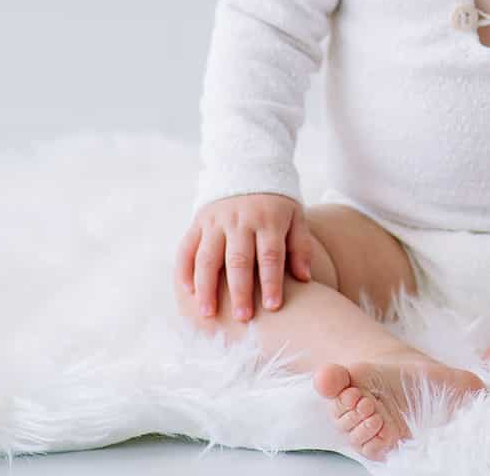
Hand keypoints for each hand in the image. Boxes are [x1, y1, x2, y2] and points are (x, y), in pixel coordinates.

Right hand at [176, 193, 312, 322]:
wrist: (249, 169)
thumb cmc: (277, 204)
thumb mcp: (296, 217)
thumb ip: (300, 246)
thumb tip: (305, 278)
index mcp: (268, 220)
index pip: (270, 255)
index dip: (271, 282)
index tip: (273, 307)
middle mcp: (240, 220)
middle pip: (238, 260)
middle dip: (240, 292)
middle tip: (243, 319)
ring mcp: (216, 221)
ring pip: (207, 257)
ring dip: (207, 288)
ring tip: (208, 314)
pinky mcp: (199, 221)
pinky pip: (187, 248)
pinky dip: (184, 270)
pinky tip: (188, 292)